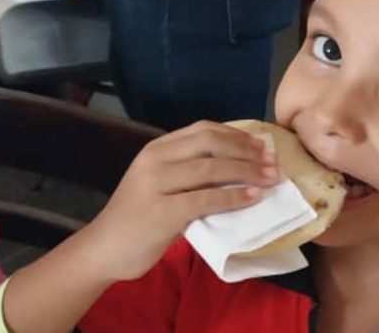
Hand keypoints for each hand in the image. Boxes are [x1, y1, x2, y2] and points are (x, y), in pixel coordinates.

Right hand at [81, 120, 278, 280]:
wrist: (105, 249)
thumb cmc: (140, 217)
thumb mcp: (163, 184)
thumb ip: (192, 172)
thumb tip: (241, 166)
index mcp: (157, 148)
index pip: (203, 129)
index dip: (237, 135)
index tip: (262, 145)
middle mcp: (155, 159)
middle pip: (210, 143)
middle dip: (247, 151)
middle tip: (273, 162)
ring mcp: (155, 184)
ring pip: (210, 168)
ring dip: (247, 172)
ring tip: (271, 179)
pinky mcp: (161, 212)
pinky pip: (205, 199)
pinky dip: (233, 196)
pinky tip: (252, 198)